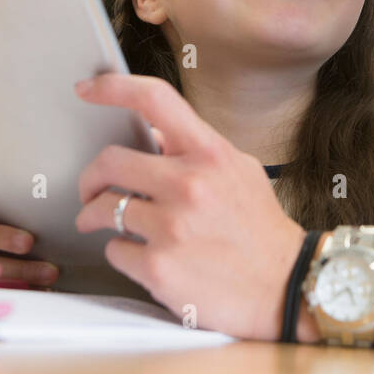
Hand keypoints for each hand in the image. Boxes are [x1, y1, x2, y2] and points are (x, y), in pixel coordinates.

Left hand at [73, 73, 306, 339]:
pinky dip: (122, 253)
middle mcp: (189, 185)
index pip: (154, 100)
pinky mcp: (159, 268)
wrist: (286, 287)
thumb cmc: (260, 229)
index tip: (87, 88)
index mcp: (210, 154)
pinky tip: (144, 257)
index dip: (112, 87)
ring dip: (97, 217)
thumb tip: (152, 138)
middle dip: (90, 178)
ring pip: (102, 209)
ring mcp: (171, 228)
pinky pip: (114, 251)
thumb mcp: (239, 172)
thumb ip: (196, 152)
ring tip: (108, 225)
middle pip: (108, 161)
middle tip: (90, 190)